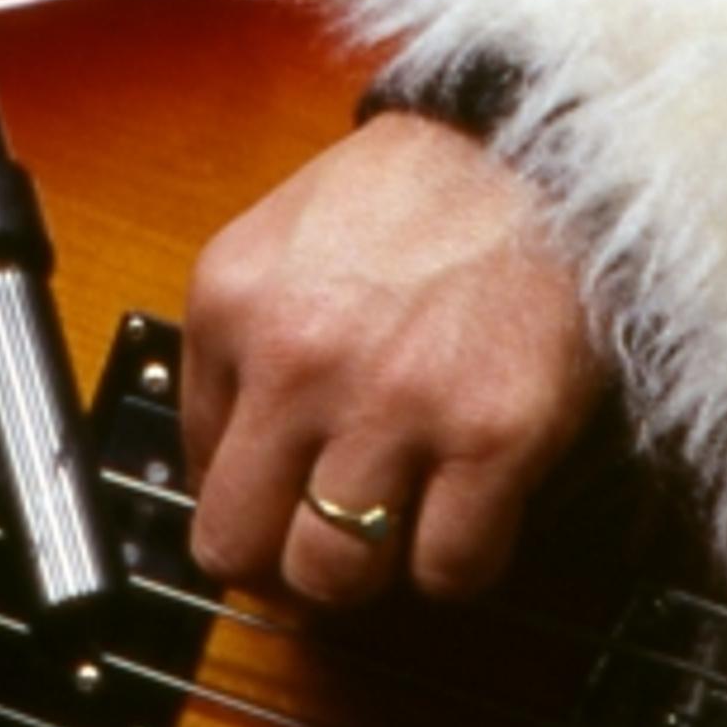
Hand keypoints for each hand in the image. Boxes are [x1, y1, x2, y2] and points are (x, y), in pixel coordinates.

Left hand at [180, 106, 603, 612]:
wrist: (531, 151)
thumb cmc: (411, 197)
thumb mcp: (272, 249)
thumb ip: (232, 355)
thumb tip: (218, 475)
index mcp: (232, 309)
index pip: (195, 472)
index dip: (242, 500)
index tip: (275, 505)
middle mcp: (301, 362)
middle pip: (241, 547)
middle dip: (279, 563)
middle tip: (321, 543)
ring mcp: (398, 404)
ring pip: (337, 575)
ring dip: (365, 569)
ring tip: (395, 527)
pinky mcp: (495, 435)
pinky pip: (450, 569)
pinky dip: (455, 562)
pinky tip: (464, 514)